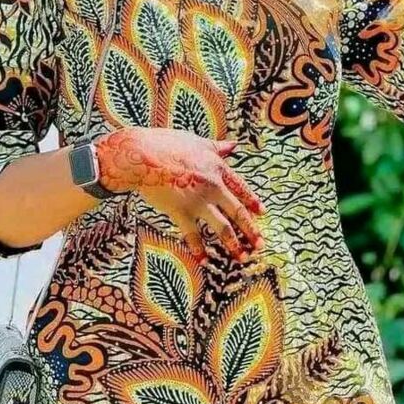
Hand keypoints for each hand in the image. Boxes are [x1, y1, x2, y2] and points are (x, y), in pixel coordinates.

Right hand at [94, 127, 265, 264]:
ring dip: (234, 244)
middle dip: (251, 230)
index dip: (252, 201)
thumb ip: (218, 147)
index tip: (262, 213)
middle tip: (260, 245)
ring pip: (222, 226)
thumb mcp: (198, 142)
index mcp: (217, 168)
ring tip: (242, 257)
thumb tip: (234, 145)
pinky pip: (193, 234)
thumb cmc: (167, 144)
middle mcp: (212, 186)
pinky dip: (199, 249)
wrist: (141, 155)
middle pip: (237, 211)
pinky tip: (204, 261)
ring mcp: (198, 201)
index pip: (240, 188)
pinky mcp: (180, 211)